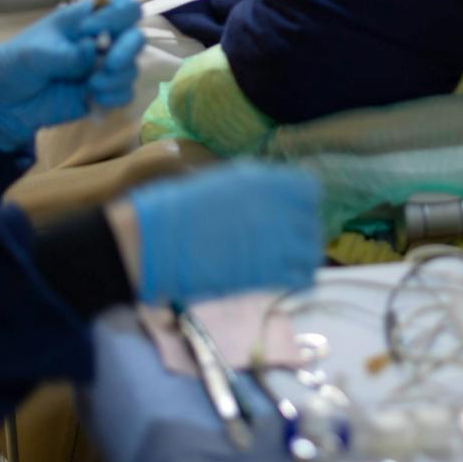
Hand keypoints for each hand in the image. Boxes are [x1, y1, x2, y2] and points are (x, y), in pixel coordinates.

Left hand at [0, 0, 144, 152]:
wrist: (4, 103)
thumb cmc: (16, 64)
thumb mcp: (34, 53)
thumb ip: (67, 53)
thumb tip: (94, 50)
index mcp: (86, 20)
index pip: (123, 8)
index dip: (117, 17)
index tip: (90, 32)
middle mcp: (101, 42)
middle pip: (136, 38)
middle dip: (128, 50)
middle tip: (108, 64)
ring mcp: (103, 69)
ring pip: (131, 69)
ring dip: (116, 79)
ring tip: (91, 86)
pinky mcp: (102, 94)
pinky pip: (124, 95)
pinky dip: (113, 98)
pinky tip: (93, 99)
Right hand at [128, 163, 323, 304]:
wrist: (151, 243)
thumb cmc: (176, 210)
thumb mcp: (221, 183)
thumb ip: (253, 188)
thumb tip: (274, 197)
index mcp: (264, 181)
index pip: (309, 190)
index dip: (303, 203)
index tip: (293, 214)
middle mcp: (275, 207)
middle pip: (312, 222)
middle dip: (304, 232)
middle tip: (289, 243)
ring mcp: (272, 240)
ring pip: (311, 250)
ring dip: (303, 257)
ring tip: (287, 263)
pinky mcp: (263, 273)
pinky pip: (300, 276)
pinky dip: (298, 279)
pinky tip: (285, 280)